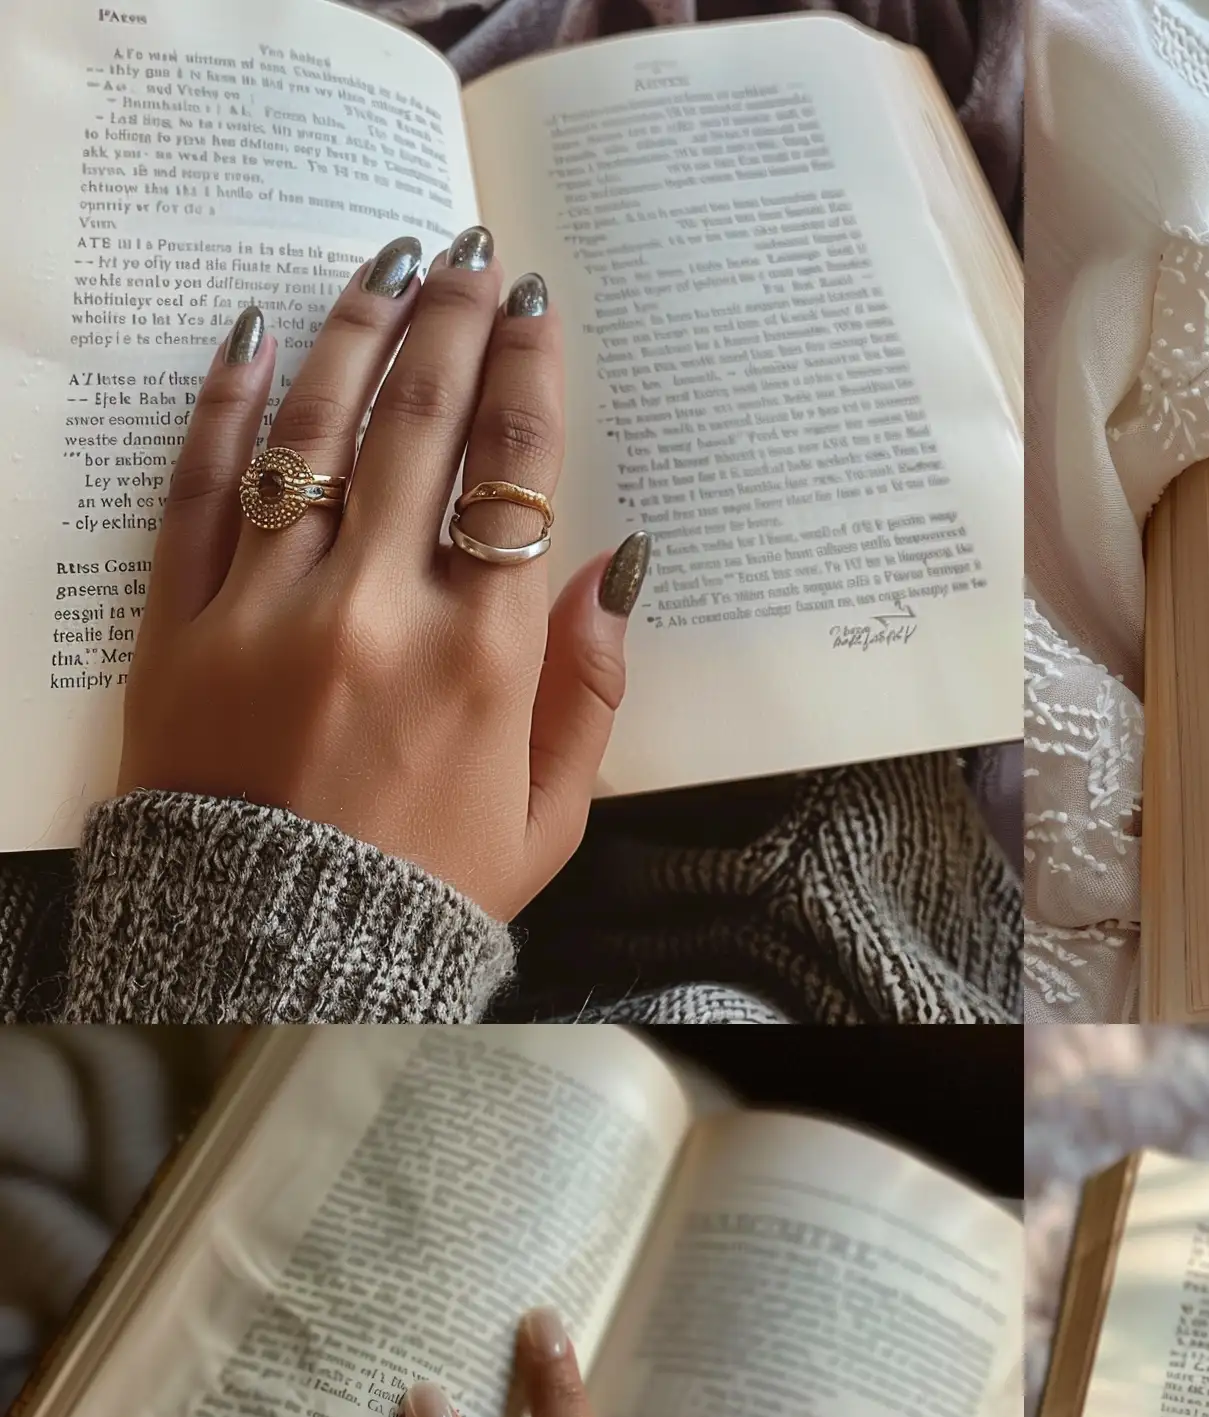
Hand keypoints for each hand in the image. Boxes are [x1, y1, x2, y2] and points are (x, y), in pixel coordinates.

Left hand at [122, 233, 650, 921]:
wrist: (277, 958)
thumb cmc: (429, 893)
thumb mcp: (549, 816)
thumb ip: (588, 691)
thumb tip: (618, 571)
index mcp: (480, 660)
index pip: (513, 477)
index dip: (532, 378)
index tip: (540, 314)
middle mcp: (376, 609)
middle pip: (419, 425)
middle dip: (455, 324)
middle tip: (474, 257)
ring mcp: (268, 608)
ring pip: (312, 433)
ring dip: (355, 332)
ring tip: (386, 262)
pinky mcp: (183, 623)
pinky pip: (201, 489)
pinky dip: (227, 406)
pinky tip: (256, 339)